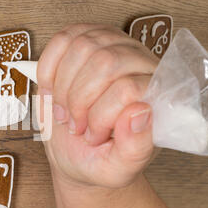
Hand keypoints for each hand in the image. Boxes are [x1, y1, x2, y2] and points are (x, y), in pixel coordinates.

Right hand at [37, 24, 158, 187]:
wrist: (77, 152)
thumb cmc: (100, 160)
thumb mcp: (120, 168)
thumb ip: (135, 148)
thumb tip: (140, 112)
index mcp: (158, 94)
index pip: (129, 87)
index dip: (101, 116)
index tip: (93, 137)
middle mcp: (140, 63)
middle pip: (105, 61)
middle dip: (78, 100)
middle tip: (75, 125)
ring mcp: (113, 46)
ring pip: (82, 46)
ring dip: (63, 86)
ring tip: (64, 110)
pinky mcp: (85, 40)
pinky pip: (62, 38)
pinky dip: (48, 68)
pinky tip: (51, 90)